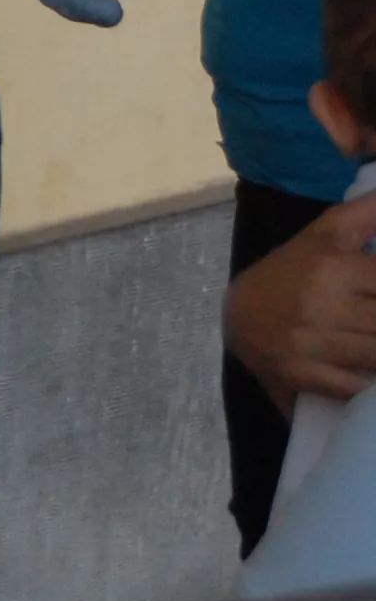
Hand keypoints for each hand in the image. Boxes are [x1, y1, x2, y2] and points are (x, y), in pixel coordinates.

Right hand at [224, 193, 375, 410]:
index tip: (373, 298)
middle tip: (371, 317)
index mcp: (335, 266)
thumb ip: (367, 211)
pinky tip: (364, 375)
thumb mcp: (327, 233)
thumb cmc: (294, 269)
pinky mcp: (295, 374)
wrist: (237, 313)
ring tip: (368, 339)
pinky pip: (352, 389)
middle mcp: (321, 305)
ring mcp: (308, 344)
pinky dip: (365, 386)